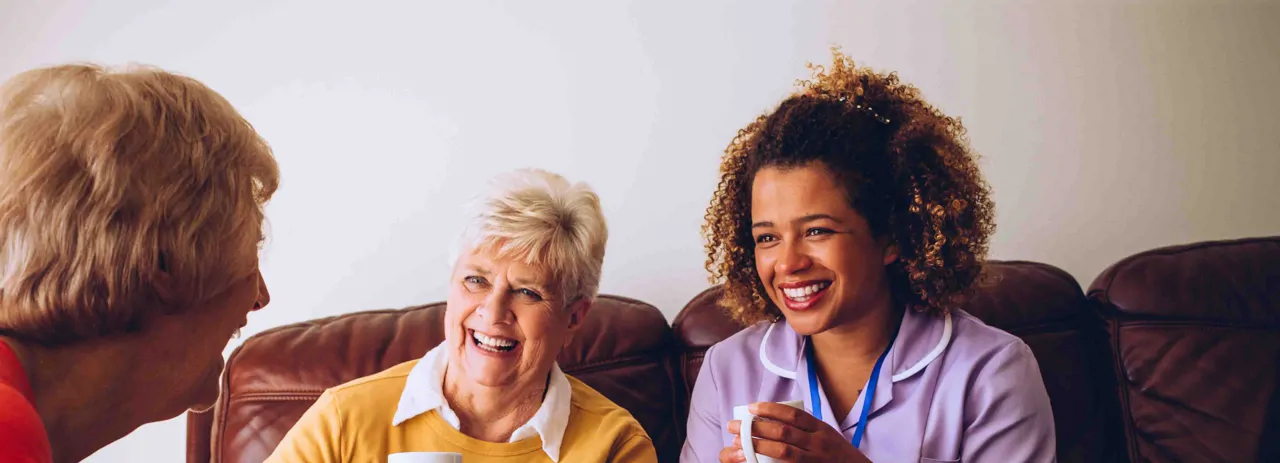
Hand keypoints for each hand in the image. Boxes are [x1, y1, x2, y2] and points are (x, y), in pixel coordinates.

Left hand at [718, 402, 871, 462]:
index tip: (751, 407)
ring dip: (758, 447)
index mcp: (822, 429)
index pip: (793, 415)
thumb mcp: (827, 435)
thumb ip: (807, 427)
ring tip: (738, 444)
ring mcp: (815, 461)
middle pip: (783, 432)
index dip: (770, 410)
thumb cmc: (839, 455)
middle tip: (735, 426)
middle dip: (756, 428)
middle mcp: (818, 443)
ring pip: (783, 452)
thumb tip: (776, 418)